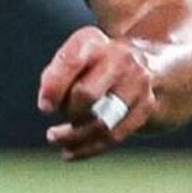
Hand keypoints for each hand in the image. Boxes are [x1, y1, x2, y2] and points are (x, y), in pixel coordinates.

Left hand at [37, 27, 156, 161]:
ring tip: (55, 139)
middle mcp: (120, 57)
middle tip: (58, 114)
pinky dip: (88, 148)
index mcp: (94, 41)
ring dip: (74, 136)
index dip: (54, 87)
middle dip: (68, 111)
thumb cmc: (94, 65)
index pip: (71, 62)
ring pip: (102, 121)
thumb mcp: (73, 59)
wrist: (145, 65)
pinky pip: (114, 135)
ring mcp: (137, 82)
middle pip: (87, 94)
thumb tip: (48, 104)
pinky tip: (69, 152)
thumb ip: (54, 76)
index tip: (45, 107)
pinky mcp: (146, 106)